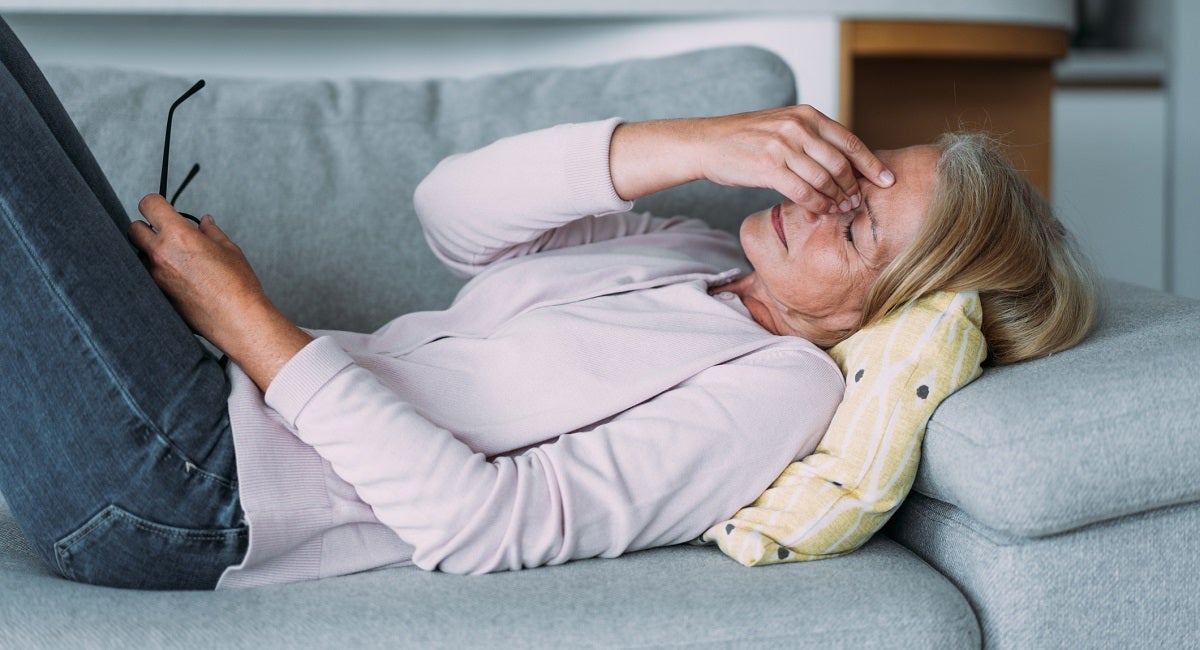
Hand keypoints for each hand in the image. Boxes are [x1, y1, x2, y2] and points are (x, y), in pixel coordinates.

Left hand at [128, 194, 312, 390]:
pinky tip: (181, 280)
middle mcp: (161, 254)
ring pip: (140, 255)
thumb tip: (205, 222)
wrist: (237, 319)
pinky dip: (160, 274)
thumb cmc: (238, 285)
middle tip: (166, 235)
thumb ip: (211, 232)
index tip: (162, 209)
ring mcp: (155, 276)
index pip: (149, 204)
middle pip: (134, 229)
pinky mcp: (157, 294)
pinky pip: (150, 277)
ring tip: (179, 262)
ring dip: (153, 254)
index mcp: (179, 235)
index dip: (155, 204)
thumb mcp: (229, 250)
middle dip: (147, 228)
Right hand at [694, 105, 893, 213]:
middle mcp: (798, 127)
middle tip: (857, 203)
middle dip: (854, 187)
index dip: (872, 164)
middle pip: (841, 163)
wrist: (706, 143)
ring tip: (841, 209)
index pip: (850, 141)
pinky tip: (820, 211)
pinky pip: (804, 191)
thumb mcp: (783, 126)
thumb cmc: (745, 139)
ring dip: (836, 199)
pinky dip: (817, 204)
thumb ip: (811, 138)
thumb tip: (843, 162)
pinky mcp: (768, 167)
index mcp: (806, 115)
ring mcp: (783, 146)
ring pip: (824, 179)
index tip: (887, 180)